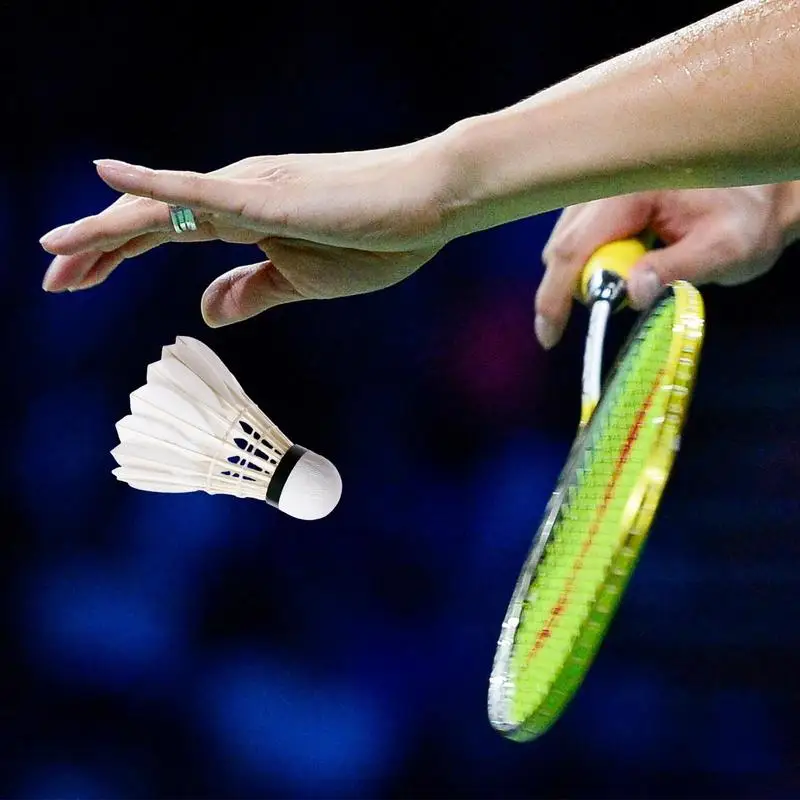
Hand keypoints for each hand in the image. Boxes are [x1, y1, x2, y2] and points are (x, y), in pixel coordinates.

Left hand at [39, 140, 453, 326]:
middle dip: (94, 251)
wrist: (430, 205)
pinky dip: (150, 187)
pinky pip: (199, 192)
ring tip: (53, 255)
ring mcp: (248, 190)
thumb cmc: (377, 240)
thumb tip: (202, 310)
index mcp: (244, 216)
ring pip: (159, 208)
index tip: (77, 283)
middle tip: (50, 281)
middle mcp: (235, 193)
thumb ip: (251, 291)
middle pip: (146, 222)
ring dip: (102, 232)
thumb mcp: (302, 281)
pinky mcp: (269, 196)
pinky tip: (105, 180)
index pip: (163, 234)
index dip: (114, 257)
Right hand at [535, 185, 794, 348]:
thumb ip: (677, 269)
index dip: (554, 295)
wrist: (758, 196)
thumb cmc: (745, 221)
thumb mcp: (725, 249)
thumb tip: (630, 293)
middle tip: (615, 306)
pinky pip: (577, 240)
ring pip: (565, 245)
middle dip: (577, 287)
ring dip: (587, 276)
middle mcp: (607, 183)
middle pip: (562, 248)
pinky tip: (629, 262)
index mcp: (632, 188)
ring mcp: (600, 190)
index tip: (549, 336)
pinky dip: (593, 263)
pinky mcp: (600, 201)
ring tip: (635, 279)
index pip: (574, 247)